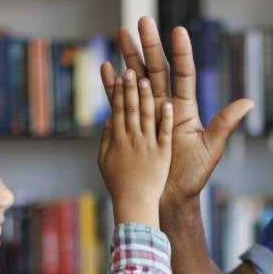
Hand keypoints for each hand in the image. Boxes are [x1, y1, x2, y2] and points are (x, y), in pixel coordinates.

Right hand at [98, 68, 173, 228]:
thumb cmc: (119, 186)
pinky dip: (166, 120)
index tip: (118, 73)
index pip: (119, 108)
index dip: (119, 91)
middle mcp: (134, 139)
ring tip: (146, 79)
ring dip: (146, 97)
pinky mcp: (162, 154)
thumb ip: (106, 140)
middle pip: (132, 107)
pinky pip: (164, 134)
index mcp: (119, 139)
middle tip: (129, 68)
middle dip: (130, 87)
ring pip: (147, 116)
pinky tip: (168, 105)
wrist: (136, 206)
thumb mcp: (104, 162)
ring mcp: (149, 145)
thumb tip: (108, 120)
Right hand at [101, 17, 253, 208]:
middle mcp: (165, 106)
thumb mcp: (211, 148)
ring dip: (129, 57)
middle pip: (156, 69)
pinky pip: (120, 101)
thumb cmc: (192, 176)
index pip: (183, 73)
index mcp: (184, 108)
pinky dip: (113, 86)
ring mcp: (147, 114)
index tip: (178, 30)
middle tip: (141, 21)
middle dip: (148, 45)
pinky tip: (107, 68)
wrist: (170, 197)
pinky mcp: (133, 125)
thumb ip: (225, 124)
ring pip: (136, 79)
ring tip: (121, 33)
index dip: (181, 53)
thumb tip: (248, 102)